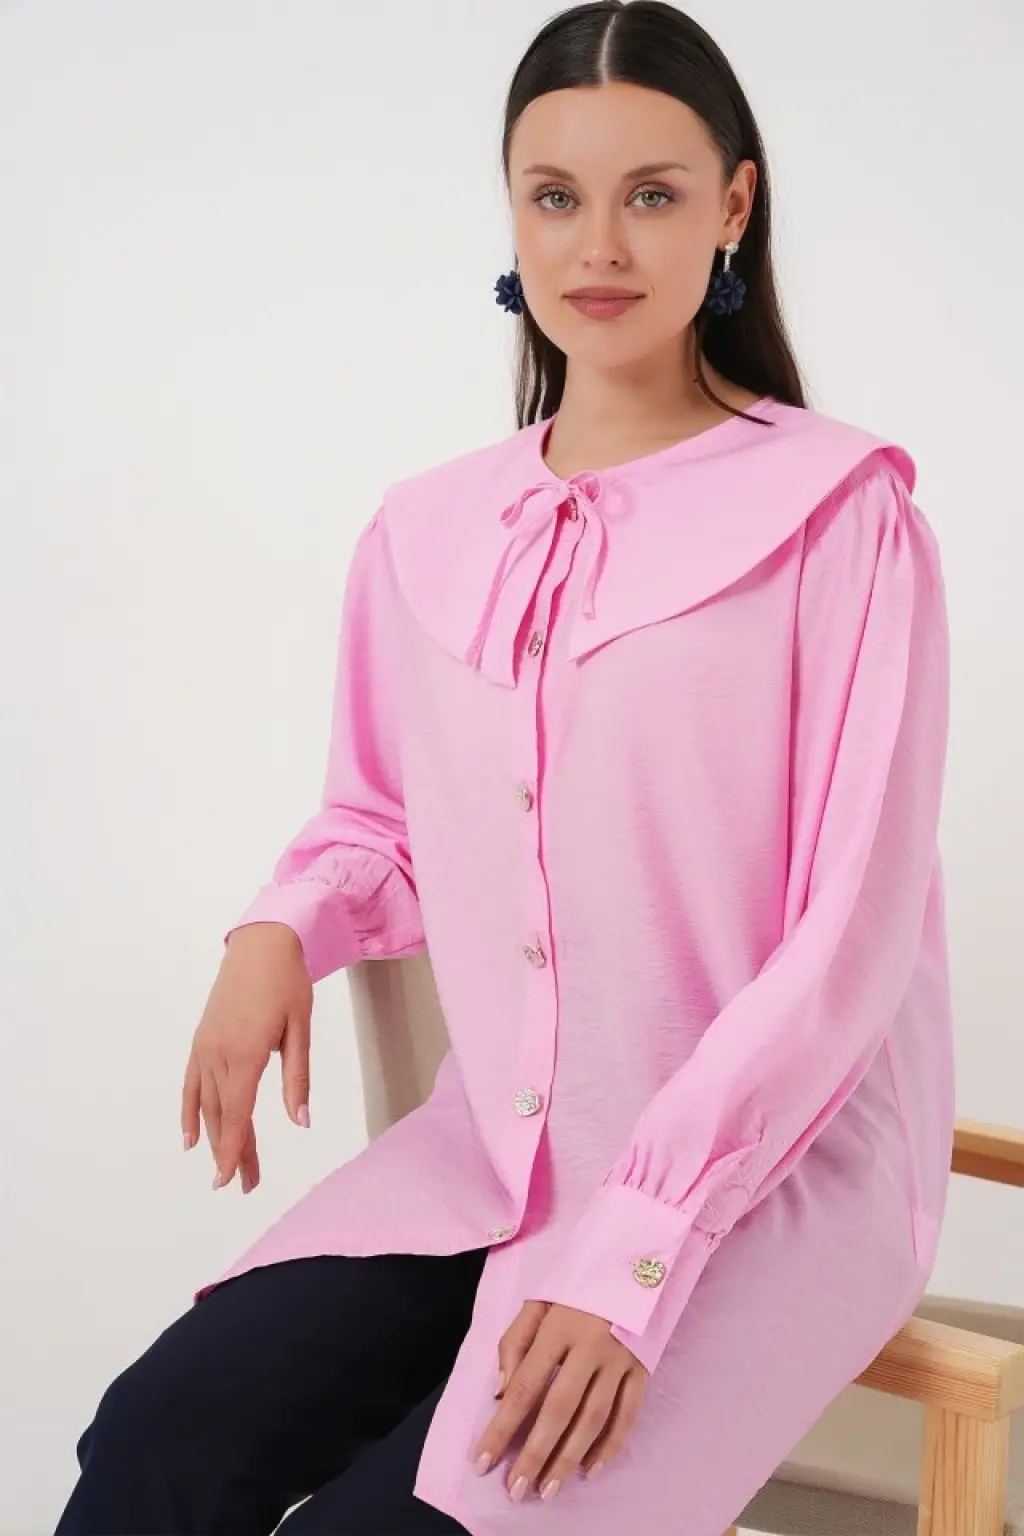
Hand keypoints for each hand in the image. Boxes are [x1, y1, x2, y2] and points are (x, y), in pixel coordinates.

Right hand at [181, 922, 312, 1192]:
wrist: (261, 942)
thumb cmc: (287, 982)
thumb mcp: (300, 1028)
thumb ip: (297, 1077)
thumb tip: (301, 1121)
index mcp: (246, 1053)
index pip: (237, 1114)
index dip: (234, 1150)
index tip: (231, 1181)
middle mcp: (218, 1054)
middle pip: (222, 1115)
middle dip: (232, 1152)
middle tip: (245, 1186)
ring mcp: (205, 1047)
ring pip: (206, 1104)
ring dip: (214, 1139)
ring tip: (226, 1168)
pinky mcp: (201, 1039)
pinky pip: (191, 1083)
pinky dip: (189, 1111)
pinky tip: (190, 1136)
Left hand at [471, 1300, 648, 1501]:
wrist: (634, 1256)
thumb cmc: (577, 1283)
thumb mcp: (538, 1300)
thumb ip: (514, 1343)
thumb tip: (500, 1392)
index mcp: (558, 1326)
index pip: (524, 1386)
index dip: (501, 1427)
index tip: (483, 1461)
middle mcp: (590, 1344)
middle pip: (559, 1409)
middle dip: (535, 1455)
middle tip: (516, 1490)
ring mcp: (620, 1357)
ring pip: (593, 1418)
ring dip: (569, 1459)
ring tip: (548, 1489)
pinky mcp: (643, 1366)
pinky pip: (627, 1414)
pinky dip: (610, 1445)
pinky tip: (590, 1468)